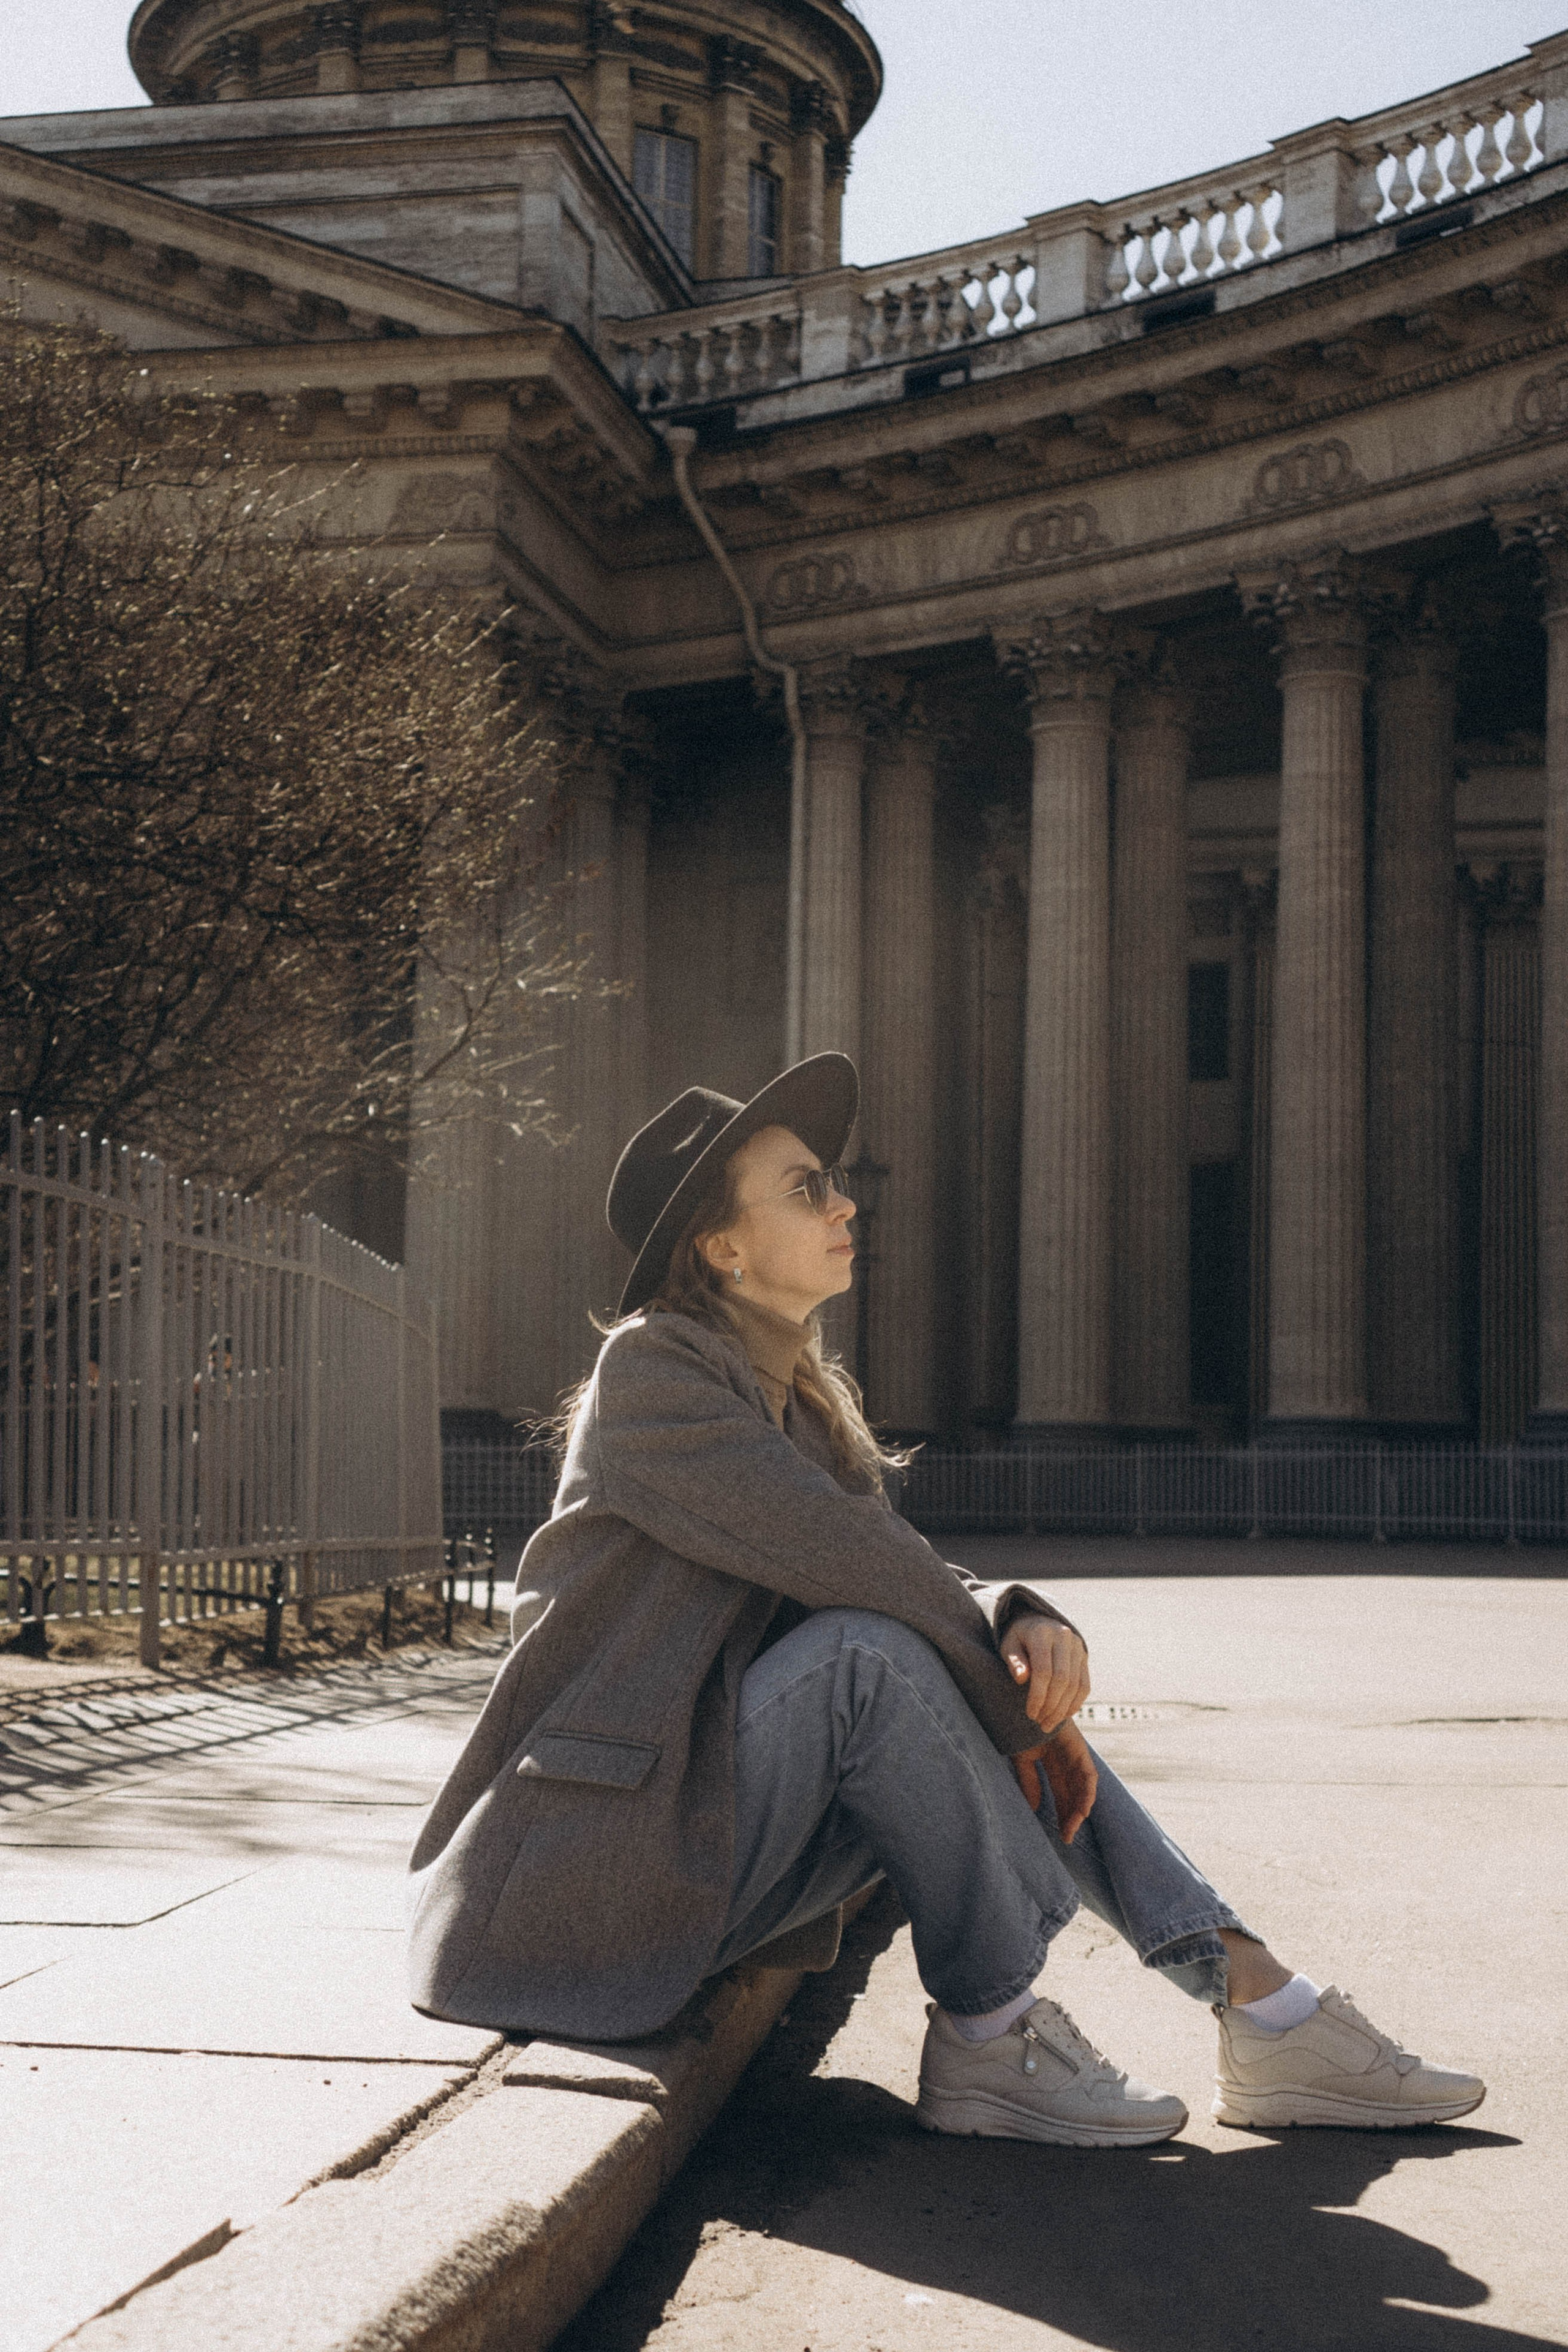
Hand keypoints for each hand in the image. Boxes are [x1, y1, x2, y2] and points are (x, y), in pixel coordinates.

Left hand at [999, 1612, 1089, 1733]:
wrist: (1037, 1623)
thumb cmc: (1019, 1639)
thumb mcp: (1009, 1645)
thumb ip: (1014, 1660)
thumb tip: (1021, 1678)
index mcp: (1042, 1633)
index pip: (1043, 1670)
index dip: (1038, 1695)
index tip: (1030, 1713)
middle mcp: (1064, 1637)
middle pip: (1062, 1679)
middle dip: (1051, 1706)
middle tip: (1040, 1723)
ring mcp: (1077, 1646)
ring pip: (1075, 1684)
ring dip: (1063, 1709)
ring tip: (1048, 1723)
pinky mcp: (1084, 1656)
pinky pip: (1084, 1685)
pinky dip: (1075, 1703)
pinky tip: (1063, 1715)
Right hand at [1012, 1719, 1098, 1844]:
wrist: (1022, 1706)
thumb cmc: (1020, 1727)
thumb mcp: (1023, 1760)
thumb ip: (1030, 1782)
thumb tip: (1034, 1809)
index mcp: (1054, 1764)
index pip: (1062, 1795)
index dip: (1062, 1814)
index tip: (1061, 1835)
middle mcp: (1067, 1762)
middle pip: (1074, 1795)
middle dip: (1071, 1816)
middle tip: (1067, 1837)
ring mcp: (1075, 1755)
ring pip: (1083, 1788)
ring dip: (1080, 1809)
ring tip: (1073, 1827)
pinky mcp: (1079, 1749)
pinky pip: (1089, 1775)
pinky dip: (1087, 1792)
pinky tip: (1083, 1809)